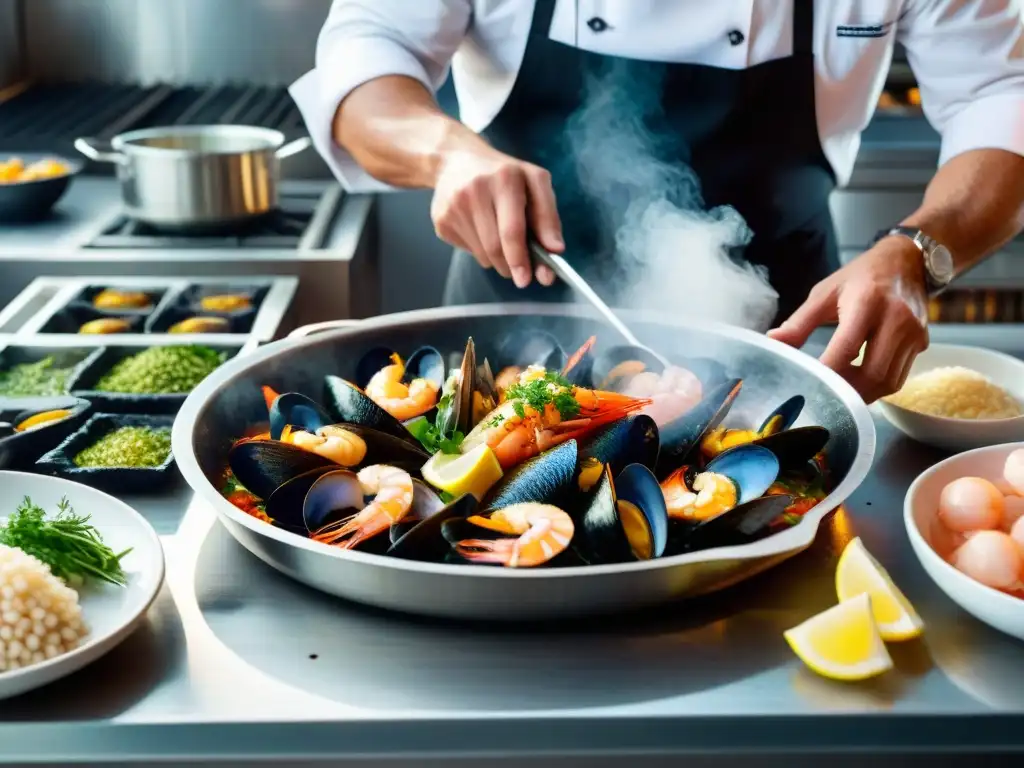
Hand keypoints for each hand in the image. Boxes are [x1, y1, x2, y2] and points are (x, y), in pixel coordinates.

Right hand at [431, 143, 561, 287]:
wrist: (455, 159)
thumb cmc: (504, 174)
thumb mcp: (533, 182)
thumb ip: (547, 216)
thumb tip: (555, 249)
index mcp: (505, 178)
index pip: (512, 230)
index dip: (520, 258)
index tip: (527, 279)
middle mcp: (475, 190)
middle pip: (495, 247)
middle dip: (511, 266)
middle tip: (520, 274)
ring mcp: (454, 206)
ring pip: (482, 255)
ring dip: (498, 260)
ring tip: (501, 241)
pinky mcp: (441, 220)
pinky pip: (468, 251)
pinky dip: (480, 251)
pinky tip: (480, 230)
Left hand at [767, 237, 930, 402]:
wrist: (908, 261)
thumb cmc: (860, 276)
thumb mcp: (825, 293)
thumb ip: (799, 322)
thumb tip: (773, 342)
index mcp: (867, 303)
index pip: (846, 349)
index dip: (827, 373)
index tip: (809, 384)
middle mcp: (896, 319)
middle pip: (873, 373)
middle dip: (847, 391)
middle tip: (825, 393)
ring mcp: (913, 333)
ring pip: (889, 381)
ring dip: (863, 393)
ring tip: (841, 389)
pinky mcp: (922, 343)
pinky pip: (899, 376)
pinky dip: (877, 386)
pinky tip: (859, 381)